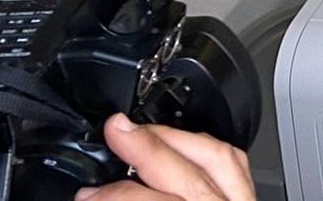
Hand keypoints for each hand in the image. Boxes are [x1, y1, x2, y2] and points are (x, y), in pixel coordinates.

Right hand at [75, 116, 254, 200]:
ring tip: (142, 130)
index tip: (86, 192)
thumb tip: (92, 196)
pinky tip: (184, 142)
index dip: (116, 194)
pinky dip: (206, 147)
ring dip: (178, 139)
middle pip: (190, 176)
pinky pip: (235, 165)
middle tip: (114, 129)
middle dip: (147, 147)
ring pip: (220, 159)